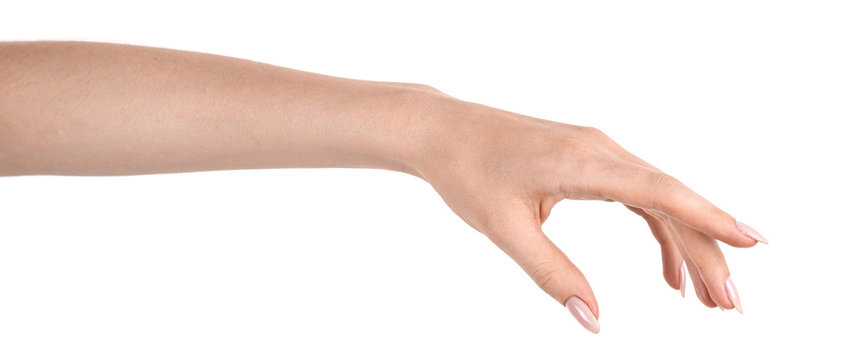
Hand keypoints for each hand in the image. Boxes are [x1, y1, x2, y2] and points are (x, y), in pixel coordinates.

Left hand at [408, 92, 767, 332]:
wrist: (443, 131)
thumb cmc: (467, 171)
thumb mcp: (505, 229)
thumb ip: (552, 275)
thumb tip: (593, 319)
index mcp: (582, 162)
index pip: (660, 192)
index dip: (709, 218)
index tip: (750, 243)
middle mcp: (600, 150)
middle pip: (670, 200)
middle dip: (706, 251)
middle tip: (730, 303)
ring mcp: (596, 152)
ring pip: (658, 199)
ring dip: (686, 245)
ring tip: (706, 296)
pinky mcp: (588, 160)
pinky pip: (637, 194)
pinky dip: (658, 230)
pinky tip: (667, 269)